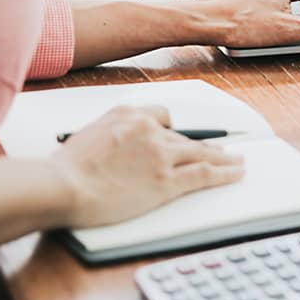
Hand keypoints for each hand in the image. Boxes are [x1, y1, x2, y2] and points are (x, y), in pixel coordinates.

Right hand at [49, 106, 245, 227]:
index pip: (162, 116)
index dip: (177, 129)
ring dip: (224, 158)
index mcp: (127, 114)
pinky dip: (225, 173)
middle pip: (185, 137)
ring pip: (202, 153)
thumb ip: (111, 134)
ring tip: (237, 161)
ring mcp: (160, 154)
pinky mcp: (167, 180)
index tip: (186, 135)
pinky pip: (205, 173)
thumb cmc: (65, 169)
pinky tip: (236, 172)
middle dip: (205, 145)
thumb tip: (119, 146)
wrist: (62, 186)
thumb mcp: (87, 135)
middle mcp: (148, 129)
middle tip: (221, 149)